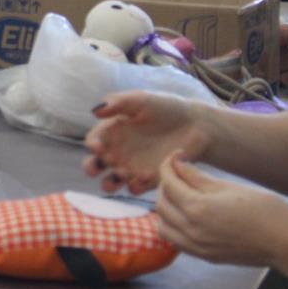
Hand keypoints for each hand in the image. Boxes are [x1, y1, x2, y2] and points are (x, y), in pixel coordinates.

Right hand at [82, 91, 212, 194]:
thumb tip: (95, 110)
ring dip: (112, 181)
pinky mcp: (149, 180)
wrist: (196, 125)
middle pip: (94, 165)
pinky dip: (136, 186)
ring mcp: (132, 167)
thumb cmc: (167, 108)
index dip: (92, 145)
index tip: (98, 147)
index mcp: (113, 131)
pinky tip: (147, 177)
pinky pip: (135, 189)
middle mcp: (118, 151)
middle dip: (91, 168)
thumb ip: (118, 103)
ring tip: (124, 173)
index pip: (93, 141)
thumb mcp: (142, 99)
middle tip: (103, 165)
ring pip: (111, 182)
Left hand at [155, 152, 287, 266]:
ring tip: (179, 194)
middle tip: (178, 173)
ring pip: (163, 226)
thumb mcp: (228, 187)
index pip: (168, 183)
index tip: (176, 156)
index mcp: (198, 209)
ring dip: (165, 208)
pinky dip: (172, 226)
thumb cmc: (264, 209)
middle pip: (161, 204)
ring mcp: (197, 247)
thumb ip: (197, 178)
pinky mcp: (204, 257)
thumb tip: (177, 165)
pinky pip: (176, 241)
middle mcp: (192, 231)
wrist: (287, 242)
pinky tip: (185, 215)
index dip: (168, 166)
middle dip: (165, 185)